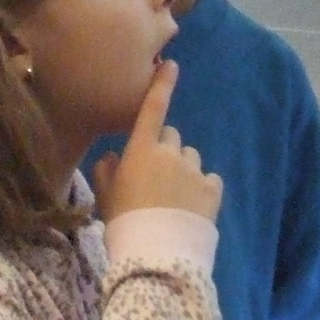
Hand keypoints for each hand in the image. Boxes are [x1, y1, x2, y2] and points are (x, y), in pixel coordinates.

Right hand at [92, 62, 221, 224]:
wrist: (156, 254)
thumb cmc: (124, 222)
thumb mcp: (106, 197)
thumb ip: (107, 171)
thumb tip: (114, 157)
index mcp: (141, 150)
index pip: (152, 109)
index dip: (161, 85)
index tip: (171, 65)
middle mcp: (170, 153)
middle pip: (170, 137)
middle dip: (164, 150)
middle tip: (155, 177)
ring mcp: (195, 170)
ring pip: (191, 157)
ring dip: (183, 168)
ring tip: (174, 196)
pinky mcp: (213, 189)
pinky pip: (209, 178)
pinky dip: (202, 187)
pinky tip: (192, 206)